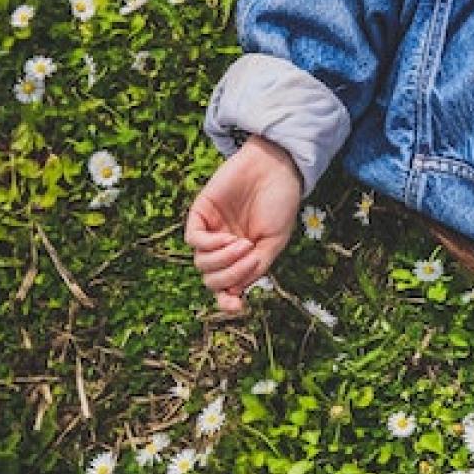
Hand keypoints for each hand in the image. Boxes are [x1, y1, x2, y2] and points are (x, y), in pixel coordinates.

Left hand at [185, 135, 302, 314]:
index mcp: (242, 256)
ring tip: (243, 244)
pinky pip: (193, 240)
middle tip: (250, 257)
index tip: (237, 305)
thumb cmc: (280, 203)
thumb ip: (256, 267)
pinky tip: (228, 237)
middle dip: (230, 275)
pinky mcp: (201, 212)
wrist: (276, 168)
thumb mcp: (275, 242)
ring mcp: (211, 230)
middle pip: (211, 278)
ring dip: (223, 259)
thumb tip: (235, 291)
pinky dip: (210, 245)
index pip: (225, 286)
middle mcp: (223, 247)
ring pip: (201, 263)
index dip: (227, 300)